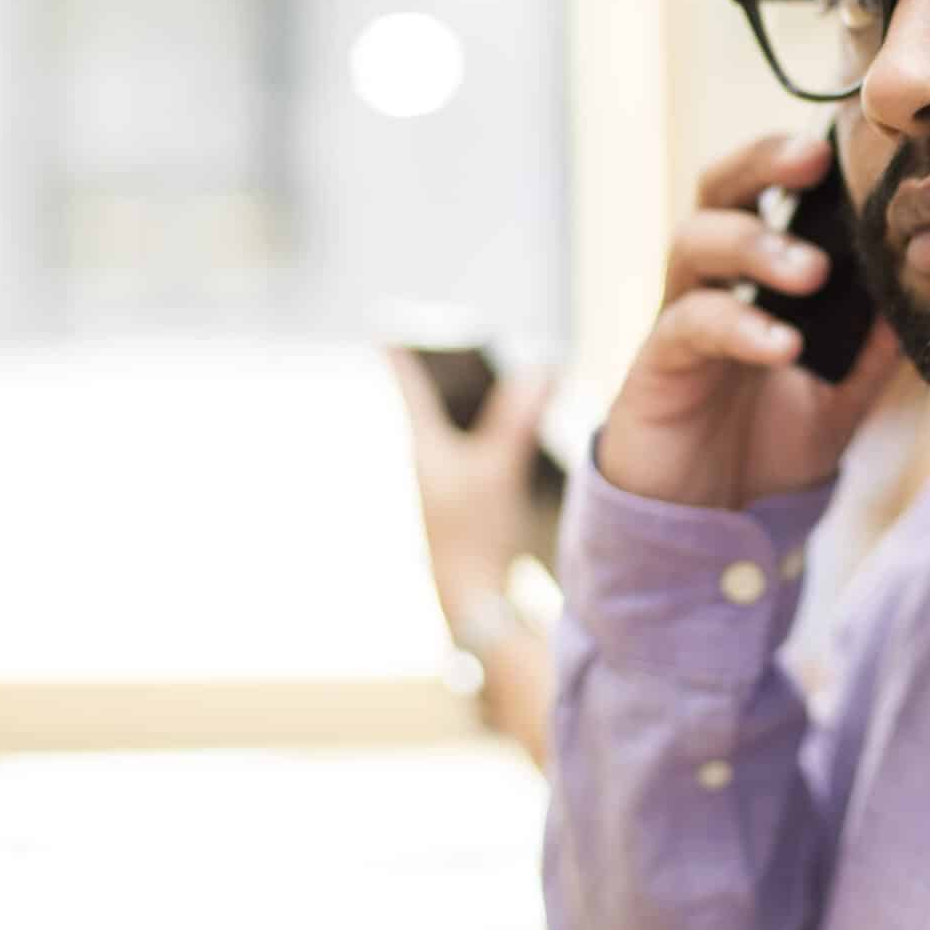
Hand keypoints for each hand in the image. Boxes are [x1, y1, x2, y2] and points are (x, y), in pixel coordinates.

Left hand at [386, 349, 551, 617]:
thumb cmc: (475, 533)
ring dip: (479, 410)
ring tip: (500, 387)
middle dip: (453, 378)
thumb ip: (518, 416)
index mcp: (425, 446)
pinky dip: (491, 438)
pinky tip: (519, 440)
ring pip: (458, 433)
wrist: (474, 600)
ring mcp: (448, 486)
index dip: (403, 356)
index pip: (410, 387)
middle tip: (465, 353)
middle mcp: (431, 463)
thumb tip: (540, 369)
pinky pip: (475, 456)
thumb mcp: (500, 467)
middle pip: (438, 406)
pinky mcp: (468, 506)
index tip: (388, 329)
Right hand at [595, 131, 901, 509]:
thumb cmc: (764, 445)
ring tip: (811, 271)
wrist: (705, 522)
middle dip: (761, 162)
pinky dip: (740, 328)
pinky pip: (689, 325)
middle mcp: (710, 281)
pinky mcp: (657, 365)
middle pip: (718, 188)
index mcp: (751, 275)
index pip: (768, 190)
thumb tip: (928, 296)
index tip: (851, 140)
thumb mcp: (841, 396)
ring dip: (754, 244)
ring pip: (694, 242)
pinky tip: (783, 347)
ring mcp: (678, 317)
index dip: (799, 157)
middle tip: (812, 158)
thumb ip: (875, 349)